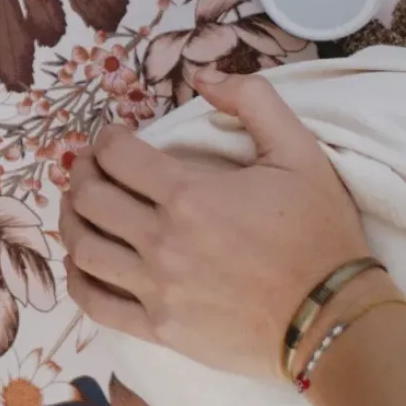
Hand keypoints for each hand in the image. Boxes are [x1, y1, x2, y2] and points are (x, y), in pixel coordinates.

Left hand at [57, 73, 371, 380]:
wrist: (334, 320)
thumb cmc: (320, 234)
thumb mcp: (300, 151)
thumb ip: (252, 100)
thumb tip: (203, 76)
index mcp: (190, 195)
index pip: (116, 156)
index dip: (106, 139)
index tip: (115, 138)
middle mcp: (162, 242)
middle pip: (89, 199)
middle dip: (83, 174)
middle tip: (91, 168)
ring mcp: (156, 289)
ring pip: (82, 249)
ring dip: (71, 221)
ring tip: (80, 209)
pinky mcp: (159, 329)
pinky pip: (95, 303)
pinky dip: (78, 278)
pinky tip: (83, 263)